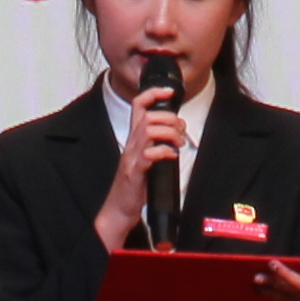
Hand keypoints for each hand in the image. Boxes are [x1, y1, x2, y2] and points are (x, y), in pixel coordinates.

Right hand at [94, 88, 198, 249]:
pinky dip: (164, 151)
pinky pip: (150, 154)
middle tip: (180, 131)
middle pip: (148, 116)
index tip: (169, 91)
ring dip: (169, 133)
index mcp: (134, 139)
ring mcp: (132, 157)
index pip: (138, 106)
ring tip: (178, 143)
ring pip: (149, 130)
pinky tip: (171, 156)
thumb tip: (177, 133)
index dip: (153, 93)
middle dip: (169, 118)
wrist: (119, 209)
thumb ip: (157, 143)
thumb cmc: (134, 185)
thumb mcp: (146, 158)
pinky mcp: (135, 172)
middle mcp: (131, 144)